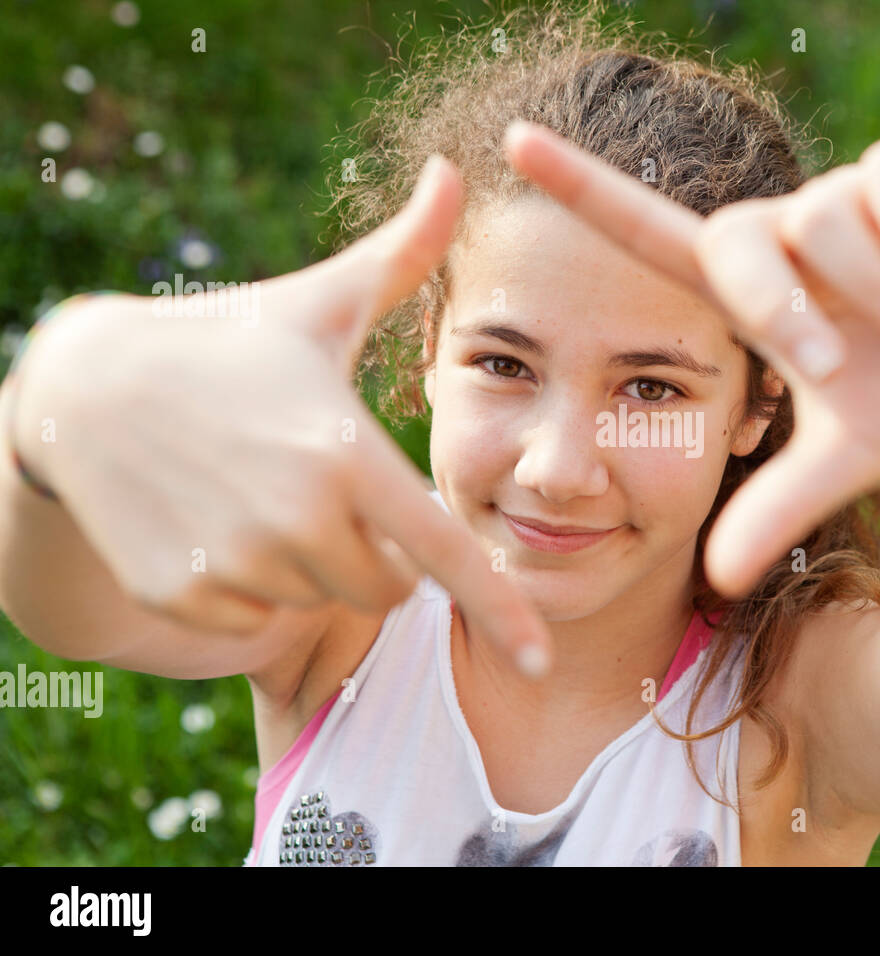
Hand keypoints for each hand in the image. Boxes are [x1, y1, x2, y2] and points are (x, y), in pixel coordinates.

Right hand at [15, 156, 552, 673]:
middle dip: (381, 554)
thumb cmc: (234, 345)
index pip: (444, 548)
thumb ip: (404, 253)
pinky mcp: (182, 594)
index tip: (542, 660)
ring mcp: (233, 563)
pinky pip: (258, 620)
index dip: (501, 608)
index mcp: (345, 452)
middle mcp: (295, 518)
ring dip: (314, 563)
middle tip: (335, 493)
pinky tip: (225, 522)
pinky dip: (256, 585)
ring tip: (268, 494)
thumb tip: (459, 166)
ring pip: (322, 601)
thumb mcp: (321, 302)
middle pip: (389, 588)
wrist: (88, 389)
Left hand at [504, 121, 879, 596]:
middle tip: (839, 372)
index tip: (511, 143)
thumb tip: (711, 578)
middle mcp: (789, 238)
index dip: (584, 189)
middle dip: (786, 314)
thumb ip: (774, 505)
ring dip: (874, 296)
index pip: (651, 229)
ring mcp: (851, 201)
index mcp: (752, 295)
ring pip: (825, 218)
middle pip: (739, 241)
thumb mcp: (843, 460)